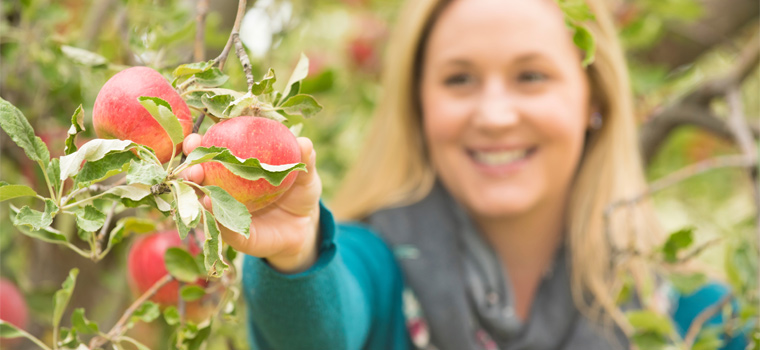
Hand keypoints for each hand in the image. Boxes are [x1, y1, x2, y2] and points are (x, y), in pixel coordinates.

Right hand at [180, 133, 322, 273]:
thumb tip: (304, 143)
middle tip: (192, 158)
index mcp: (237, 169)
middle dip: (190, 166)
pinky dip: (215, 215)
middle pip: (200, 177)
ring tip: (196, 178)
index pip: (214, 153)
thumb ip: (304, 159)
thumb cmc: (300, 193)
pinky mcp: (235, 236)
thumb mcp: (304, 176)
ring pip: (204, 202)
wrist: (304, 227)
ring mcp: (227, 213)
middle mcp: (226, 190)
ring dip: (195, 190)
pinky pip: (222, 226)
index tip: (195, 138)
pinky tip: (210, 204)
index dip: (199, 145)